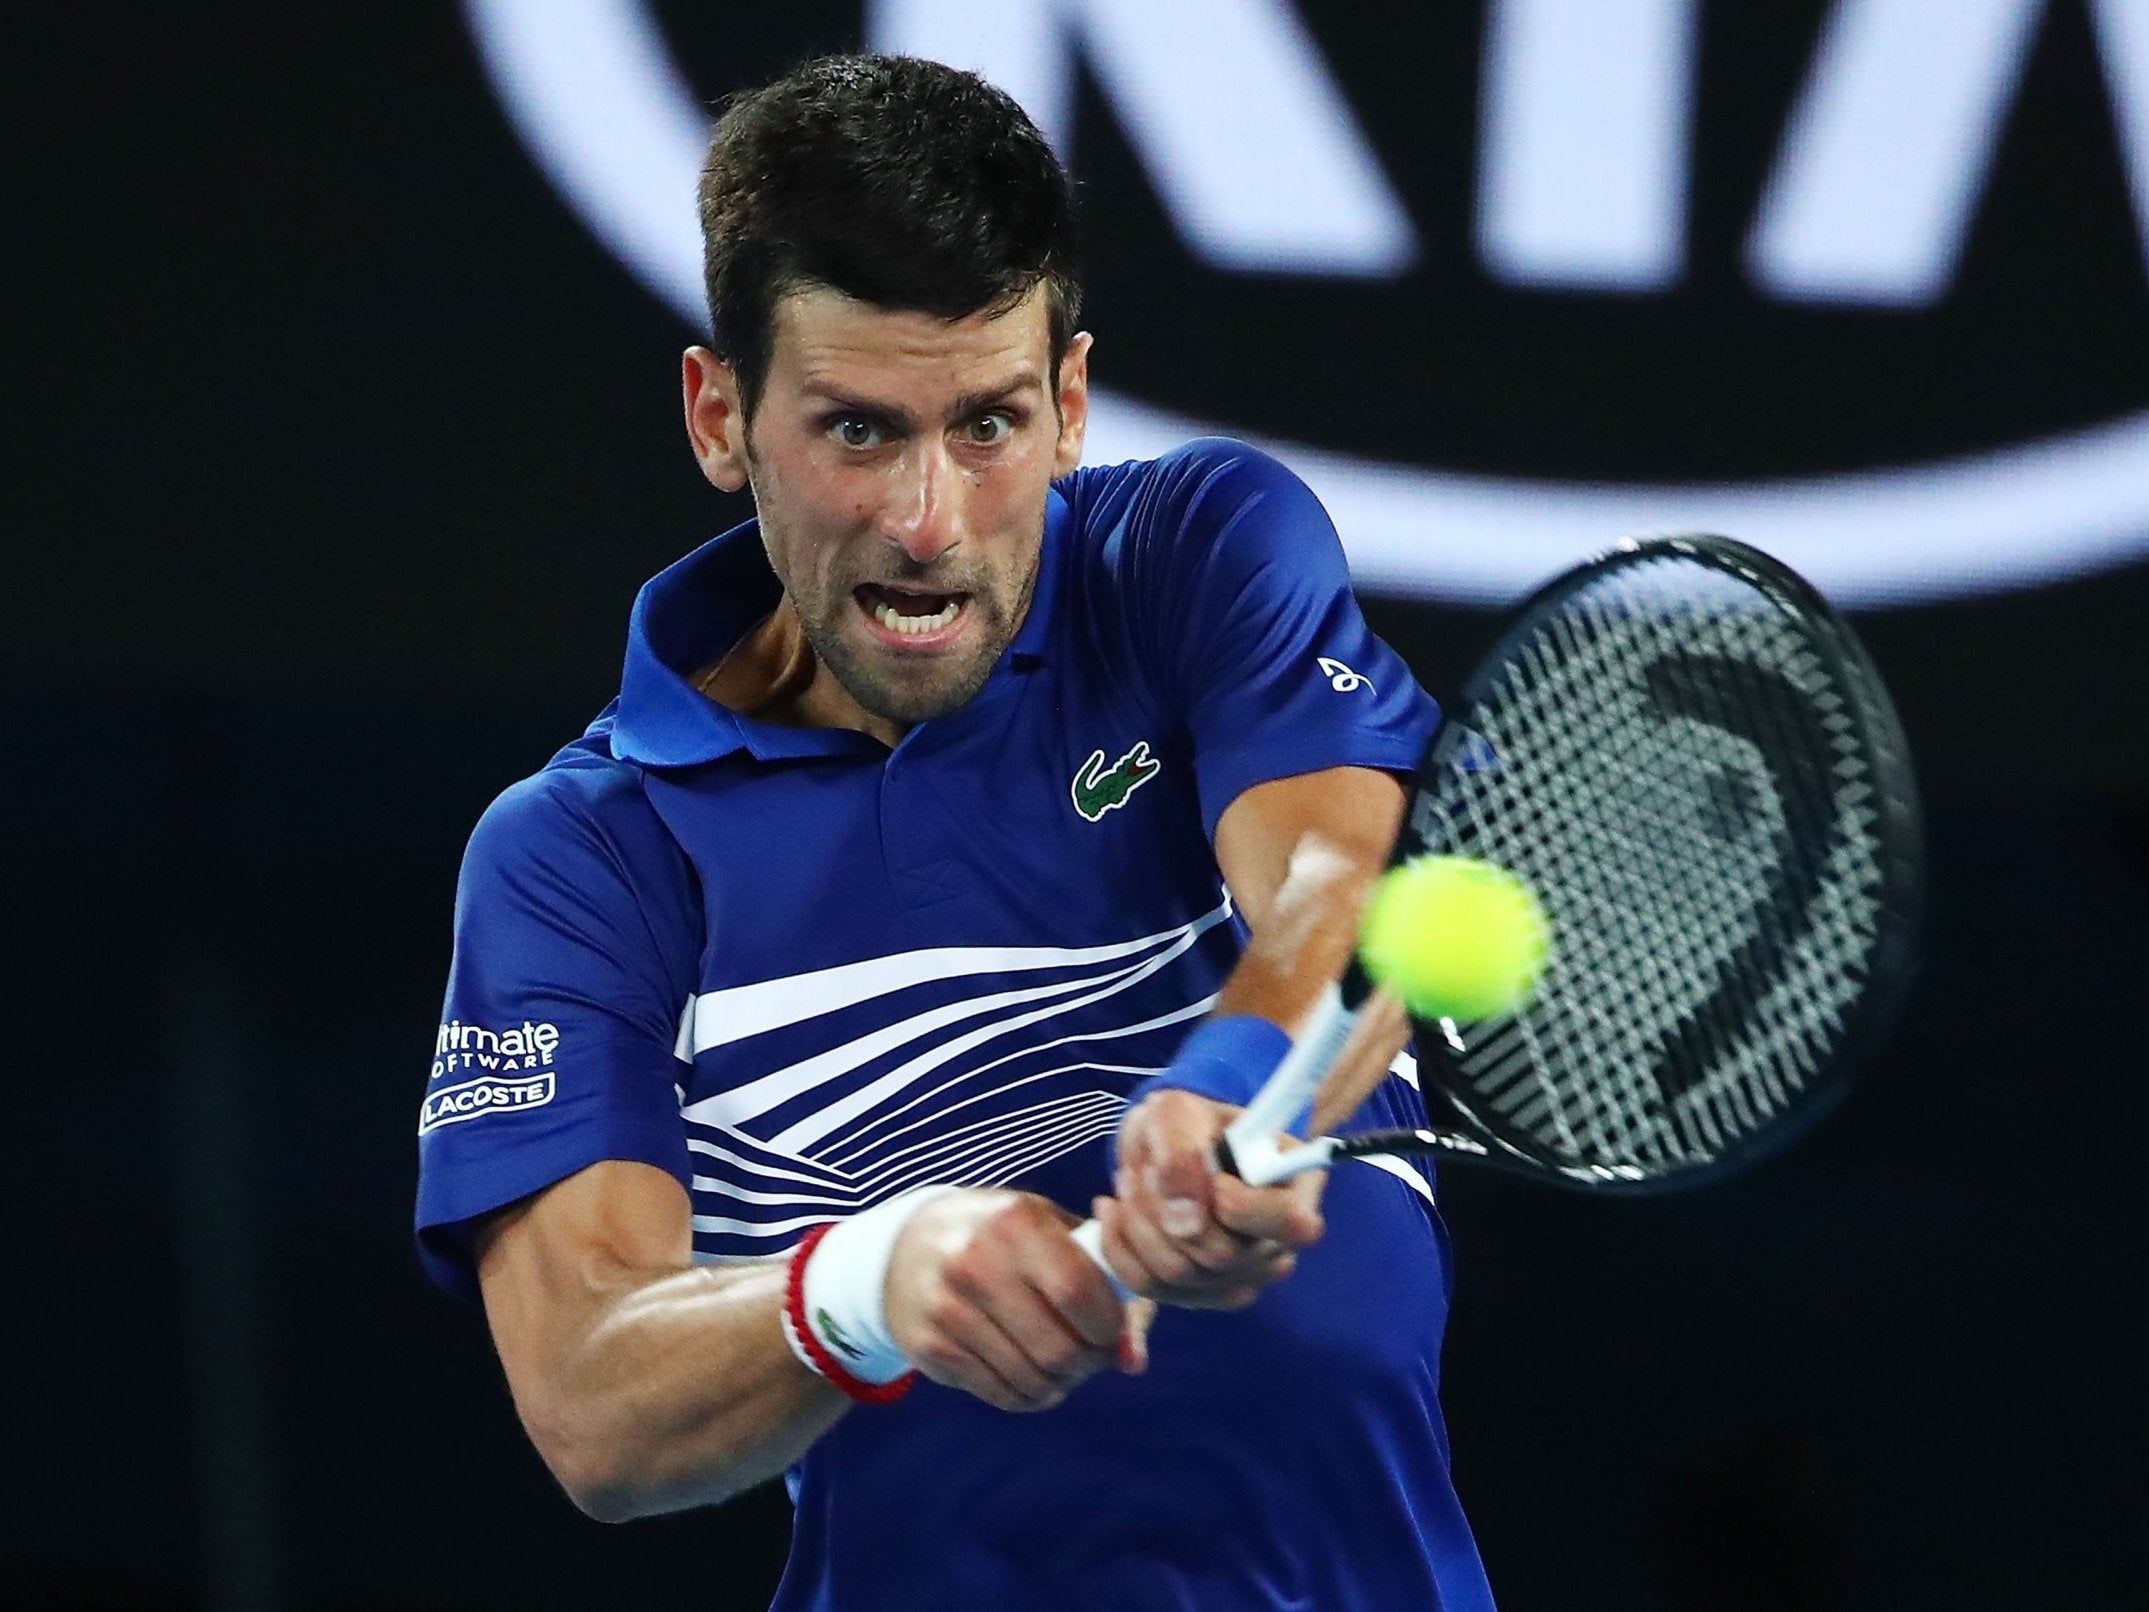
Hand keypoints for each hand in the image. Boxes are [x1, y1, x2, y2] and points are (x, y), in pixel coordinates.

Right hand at [883, 1188, 1149, 1411]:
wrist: (906, 1247)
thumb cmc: (1002, 1239)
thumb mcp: (1050, 1234)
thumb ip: (1105, 1287)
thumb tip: (1133, 1363)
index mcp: (1015, 1222)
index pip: (1079, 1293)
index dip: (1108, 1326)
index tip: (1110, 1329)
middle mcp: (975, 1262)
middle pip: (1059, 1348)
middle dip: (1089, 1363)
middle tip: (1090, 1355)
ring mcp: (947, 1307)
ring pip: (1033, 1380)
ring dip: (1061, 1384)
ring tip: (1062, 1366)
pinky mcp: (929, 1346)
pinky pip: (1002, 1395)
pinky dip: (1029, 1396)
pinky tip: (1030, 1374)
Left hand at [1096, 1088, 1326, 1308]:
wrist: (1163, 1146)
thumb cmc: (1185, 1123)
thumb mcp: (1177, 1112)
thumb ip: (1182, 1153)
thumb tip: (1184, 1218)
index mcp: (1294, 1188)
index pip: (1294, 1224)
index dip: (1246, 1209)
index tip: (1215, 1180)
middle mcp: (1276, 1243)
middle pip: (1222, 1255)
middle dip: (1166, 1208)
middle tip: (1145, 1168)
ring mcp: (1241, 1276)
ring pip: (1180, 1274)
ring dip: (1138, 1222)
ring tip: (1129, 1179)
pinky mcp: (1200, 1295)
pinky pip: (1150, 1287)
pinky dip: (1120, 1246)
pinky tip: (1113, 1209)